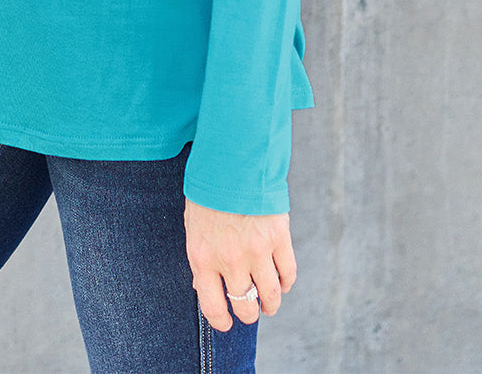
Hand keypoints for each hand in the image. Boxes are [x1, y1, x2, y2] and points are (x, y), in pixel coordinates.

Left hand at [183, 199, 296, 330]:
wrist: (231, 159)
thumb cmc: (208, 191)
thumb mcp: (194, 225)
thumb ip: (202, 257)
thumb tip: (205, 284)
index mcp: (203, 257)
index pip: (213, 306)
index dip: (222, 321)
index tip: (227, 323)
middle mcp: (230, 260)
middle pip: (245, 305)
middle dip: (248, 313)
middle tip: (251, 310)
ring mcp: (256, 251)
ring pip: (270, 296)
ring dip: (271, 304)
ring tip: (269, 304)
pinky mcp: (278, 238)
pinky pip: (287, 273)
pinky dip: (286, 283)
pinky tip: (281, 282)